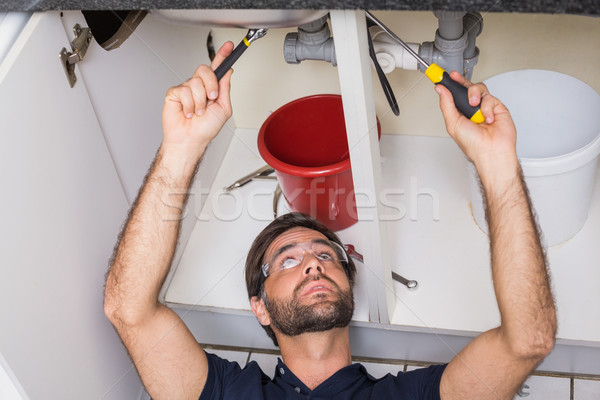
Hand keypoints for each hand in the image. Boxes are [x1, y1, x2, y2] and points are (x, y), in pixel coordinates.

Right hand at [161, 41, 234, 158]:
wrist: (190, 140)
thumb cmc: (206, 128)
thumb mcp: (223, 109)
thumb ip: (225, 89)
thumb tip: (228, 71)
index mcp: (211, 88)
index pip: (216, 68)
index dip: (222, 55)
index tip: (229, 46)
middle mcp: (198, 86)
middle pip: (205, 70)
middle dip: (211, 85)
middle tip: (211, 99)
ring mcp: (186, 89)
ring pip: (195, 82)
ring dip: (199, 101)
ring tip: (197, 112)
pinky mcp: (174, 93)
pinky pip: (184, 91)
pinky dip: (189, 105)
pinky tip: (187, 112)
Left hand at [436, 71, 518, 178]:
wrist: (491, 150)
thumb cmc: (473, 144)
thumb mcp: (453, 123)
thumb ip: (447, 105)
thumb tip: (440, 90)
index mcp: (459, 113)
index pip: (453, 95)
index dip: (448, 85)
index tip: (440, 76)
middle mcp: (471, 109)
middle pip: (466, 87)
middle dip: (460, 81)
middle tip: (454, 76)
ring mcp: (484, 107)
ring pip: (478, 88)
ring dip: (474, 95)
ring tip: (474, 107)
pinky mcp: (497, 107)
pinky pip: (489, 98)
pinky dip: (487, 107)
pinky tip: (488, 118)